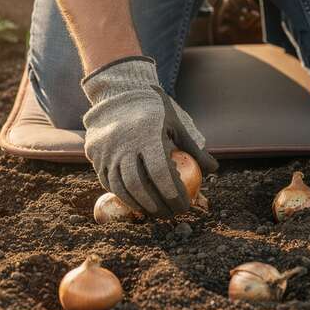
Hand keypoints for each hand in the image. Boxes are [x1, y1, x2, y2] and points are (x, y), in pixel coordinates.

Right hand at [82, 57, 218, 216]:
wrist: (119, 94)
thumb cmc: (155, 111)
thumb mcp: (176, 124)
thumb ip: (193, 148)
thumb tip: (213, 170)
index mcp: (147, 135)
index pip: (160, 173)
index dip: (173, 193)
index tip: (184, 205)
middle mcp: (124, 144)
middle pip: (140, 186)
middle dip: (158, 206)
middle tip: (171, 215)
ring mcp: (107, 151)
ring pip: (122, 188)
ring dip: (140, 205)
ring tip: (156, 213)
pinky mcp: (96, 156)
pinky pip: (108, 183)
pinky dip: (123, 196)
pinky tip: (137, 203)